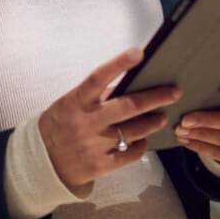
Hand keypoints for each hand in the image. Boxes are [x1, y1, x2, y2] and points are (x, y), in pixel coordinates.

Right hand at [38, 47, 183, 194]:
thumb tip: (128, 82)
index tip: (138, 52)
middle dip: (156, 98)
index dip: (118, 64)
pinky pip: (130, 154)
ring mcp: (93, 145)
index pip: (98, 78)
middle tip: (175, 92)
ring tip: (161, 117)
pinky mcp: (100, 165)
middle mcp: (85, 122)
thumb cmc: (61, 124)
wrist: (44, 161)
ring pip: (134, 132)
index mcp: (75, 102)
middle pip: (128, 107)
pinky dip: (141, 145)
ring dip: (153, 123)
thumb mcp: (70, 104)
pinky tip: (143, 139)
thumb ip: (95, 95)